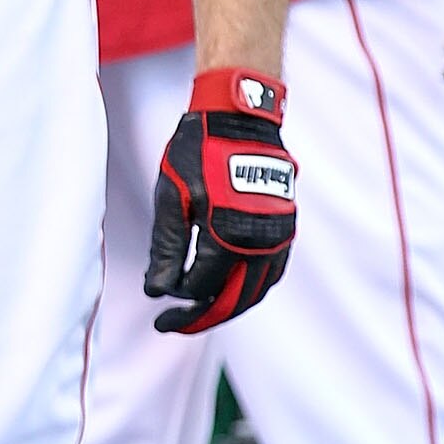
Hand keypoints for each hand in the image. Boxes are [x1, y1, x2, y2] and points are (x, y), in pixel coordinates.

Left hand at [146, 69, 297, 336]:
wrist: (240, 118)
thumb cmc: (199, 153)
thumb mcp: (172, 198)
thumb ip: (166, 247)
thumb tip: (157, 290)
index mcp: (227, 235)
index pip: (202, 290)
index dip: (180, 308)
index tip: (159, 314)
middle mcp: (258, 241)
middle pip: (233, 300)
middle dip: (203, 318)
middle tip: (175, 325)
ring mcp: (278, 235)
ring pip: (256, 291)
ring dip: (230, 307)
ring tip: (201, 312)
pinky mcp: (286, 227)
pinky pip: (272, 272)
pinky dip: (252, 288)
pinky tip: (232, 290)